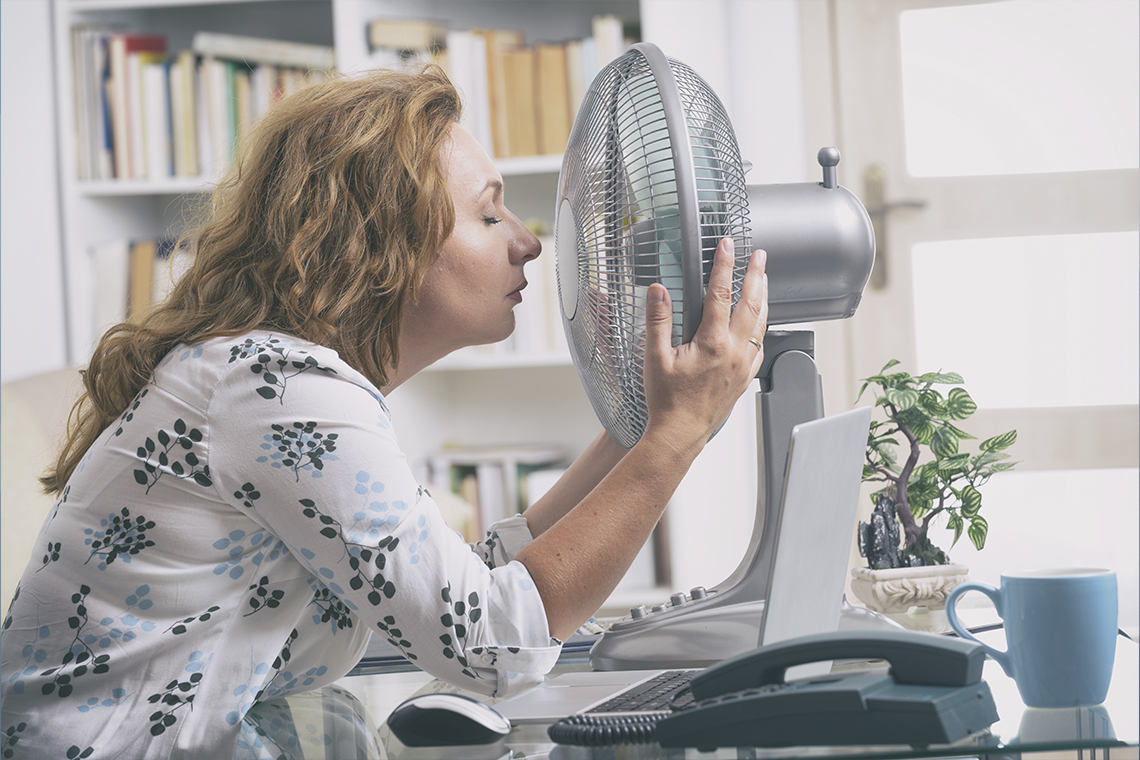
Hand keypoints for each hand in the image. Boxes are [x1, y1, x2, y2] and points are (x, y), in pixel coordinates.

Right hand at [640, 238, 767, 455]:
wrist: (680, 434)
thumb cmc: (666, 401)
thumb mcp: (653, 357)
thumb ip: (657, 321)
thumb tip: (658, 291)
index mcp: (712, 343)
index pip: (721, 294)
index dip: (725, 265)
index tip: (727, 245)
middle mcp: (734, 353)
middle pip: (751, 304)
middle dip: (756, 275)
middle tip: (759, 255)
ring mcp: (742, 366)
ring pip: (761, 324)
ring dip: (763, 298)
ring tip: (763, 280)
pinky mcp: (744, 379)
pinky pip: (760, 347)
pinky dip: (761, 328)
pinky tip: (759, 323)